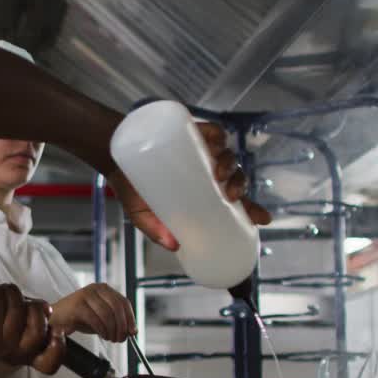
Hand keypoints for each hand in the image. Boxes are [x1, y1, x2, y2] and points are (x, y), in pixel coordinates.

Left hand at [0, 282, 64, 373]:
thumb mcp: (13, 328)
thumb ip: (32, 320)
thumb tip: (46, 308)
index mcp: (24, 355)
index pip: (48, 365)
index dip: (59, 349)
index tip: (56, 331)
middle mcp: (13, 353)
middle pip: (38, 330)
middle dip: (34, 307)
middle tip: (21, 301)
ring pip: (17, 308)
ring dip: (10, 291)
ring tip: (2, 291)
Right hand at [51, 283, 135, 342]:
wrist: (56, 319)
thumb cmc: (79, 318)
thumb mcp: (102, 318)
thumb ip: (117, 321)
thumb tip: (132, 331)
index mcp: (104, 289)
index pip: (124, 302)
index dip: (130, 318)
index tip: (132, 332)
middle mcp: (96, 288)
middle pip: (117, 307)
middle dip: (122, 326)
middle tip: (120, 339)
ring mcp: (85, 294)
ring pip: (107, 314)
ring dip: (112, 330)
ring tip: (110, 338)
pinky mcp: (77, 304)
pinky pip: (96, 319)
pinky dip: (102, 330)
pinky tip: (102, 335)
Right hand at [110, 122, 272, 250]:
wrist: (114, 159)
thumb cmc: (133, 189)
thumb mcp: (142, 215)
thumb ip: (155, 230)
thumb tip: (173, 246)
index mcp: (204, 193)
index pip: (236, 201)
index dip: (253, 209)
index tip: (264, 219)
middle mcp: (208, 172)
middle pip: (237, 177)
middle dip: (240, 186)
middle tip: (230, 196)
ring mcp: (202, 151)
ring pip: (229, 155)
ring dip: (231, 165)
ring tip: (220, 175)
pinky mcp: (193, 132)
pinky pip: (215, 132)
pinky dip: (219, 138)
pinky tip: (215, 146)